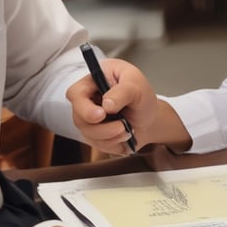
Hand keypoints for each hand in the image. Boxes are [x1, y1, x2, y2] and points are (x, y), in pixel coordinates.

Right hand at [67, 58, 189, 154]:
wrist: (151, 117)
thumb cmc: (141, 95)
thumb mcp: (137, 85)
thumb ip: (123, 91)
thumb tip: (107, 104)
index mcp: (93, 81)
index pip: (75, 94)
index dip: (84, 107)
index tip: (101, 114)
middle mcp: (87, 100)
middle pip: (79, 118)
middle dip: (101, 128)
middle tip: (122, 126)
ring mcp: (89, 119)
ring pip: (88, 134)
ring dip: (111, 136)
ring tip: (128, 130)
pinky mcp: (94, 135)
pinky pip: (98, 145)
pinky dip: (114, 144)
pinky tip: (125, 136)